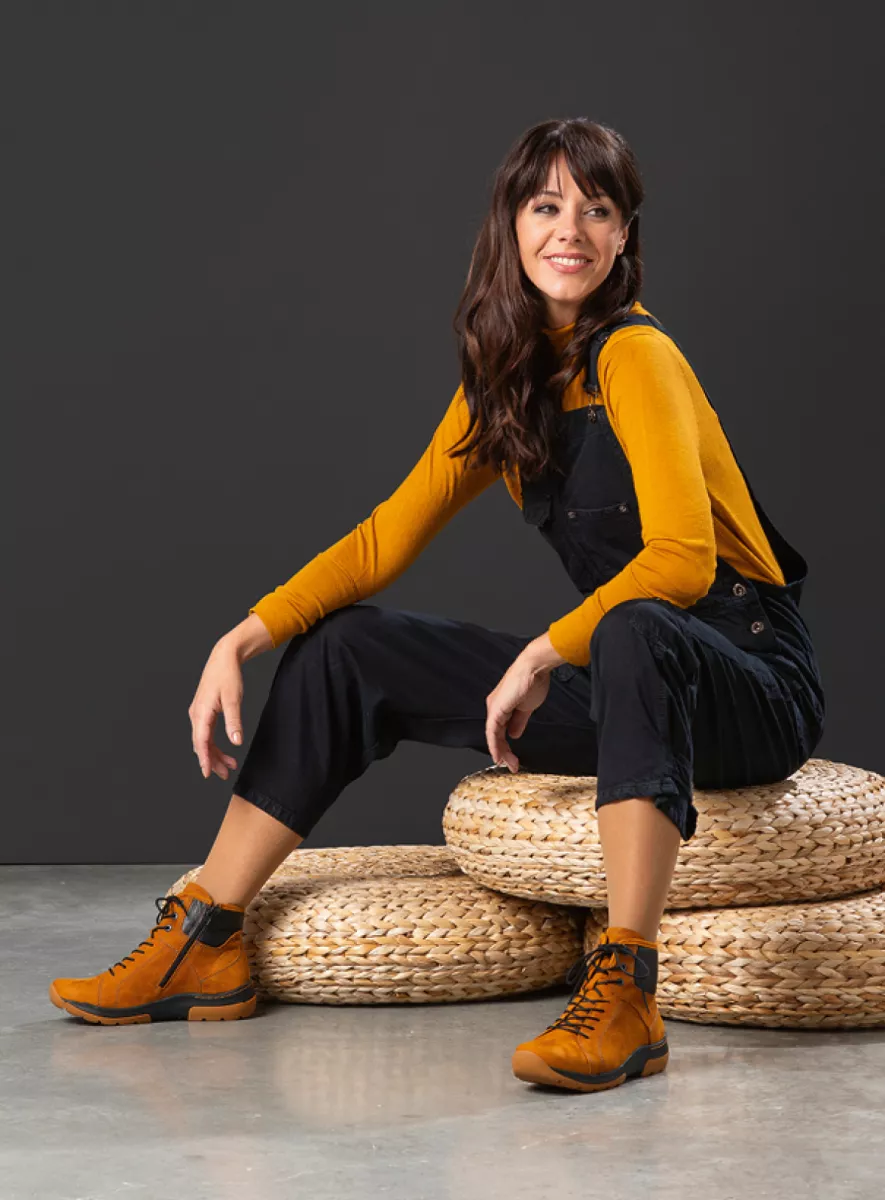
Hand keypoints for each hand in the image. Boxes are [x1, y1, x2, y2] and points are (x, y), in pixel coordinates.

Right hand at [188, 640, 244, 780]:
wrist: (223, 657)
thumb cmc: (228, 675)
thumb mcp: (234, 698)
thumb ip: (234, 721)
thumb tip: (236, 741)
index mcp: (201, 711)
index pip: (201, 741)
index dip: (205, 759)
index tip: (208, 773)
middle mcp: (196, 714)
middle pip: (201, 744)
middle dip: (213, 760)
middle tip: (225, 774)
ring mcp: (199, 713)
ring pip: (204, 740)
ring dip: (215, 754)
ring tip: (230, 766)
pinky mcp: (204, 711)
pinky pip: (206, 733)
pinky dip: (215, 744)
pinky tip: (226, 750)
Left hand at [485, 654, 551, 771]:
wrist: (534, 668)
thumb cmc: (533, 681)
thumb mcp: (527, 707)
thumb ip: (519, 721)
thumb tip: (514, 734)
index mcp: (502, 706)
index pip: (500, 731)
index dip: (505, 746)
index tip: (512, 758)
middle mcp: (495, 707)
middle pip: (495, 735)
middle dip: (504, 752)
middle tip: (512, 765)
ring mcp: (494, 708)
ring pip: (493, 735)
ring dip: (500, 751)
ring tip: (508, 763)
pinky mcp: (496, 709)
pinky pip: (492, 731)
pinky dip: (495, 745)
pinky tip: (499, 755)